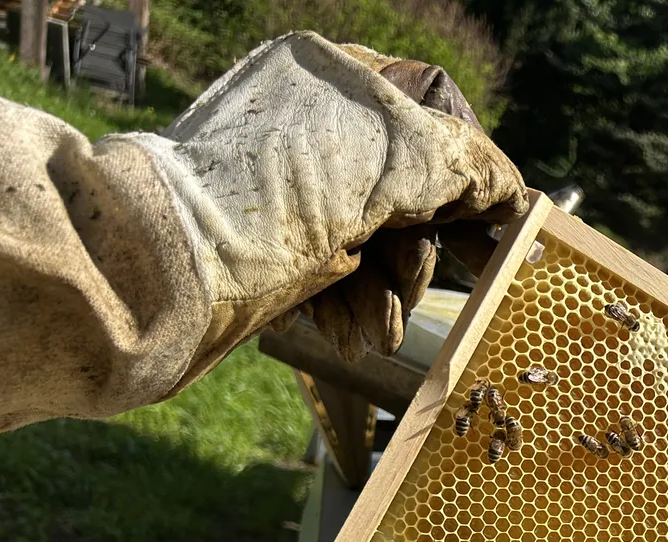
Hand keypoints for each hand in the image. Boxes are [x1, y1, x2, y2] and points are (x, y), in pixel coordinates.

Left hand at [144, 33, 526, 376]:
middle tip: (461, 287)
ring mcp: (295, 194)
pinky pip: (342, 279)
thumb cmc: (265, 199)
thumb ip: (462, 165)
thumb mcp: (386, 160)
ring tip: (379, 327)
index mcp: (341, 83)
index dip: (477, 178)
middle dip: (429, 251)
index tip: (508, 230)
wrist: (154, 272)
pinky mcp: (276, 252)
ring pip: (381, 245)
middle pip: (413, 192)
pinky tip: (353, 332)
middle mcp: (319, 133)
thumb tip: (513, 190)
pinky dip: (356, 309)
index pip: (438, 118)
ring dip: (392, 292)